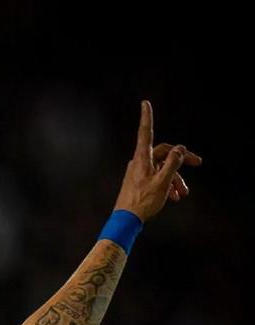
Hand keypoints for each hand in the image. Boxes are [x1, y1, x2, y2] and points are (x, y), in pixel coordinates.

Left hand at [114, 101, 201, 221]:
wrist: (126, 220)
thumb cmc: (143, 201)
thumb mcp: (163, 182)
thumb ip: (173, 163)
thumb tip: (179, 149)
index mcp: (143, 158)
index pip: (146, 132)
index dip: (147, 117)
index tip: (145, 103)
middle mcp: (139, 162)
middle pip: (163, 153)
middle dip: (180, 159)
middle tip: (197, 163)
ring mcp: (138, 172)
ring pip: (162, 168)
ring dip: (175, 178)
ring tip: (183, 193)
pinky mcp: (139, 182)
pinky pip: (156, 177)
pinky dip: (167, 184)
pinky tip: (174, 197)